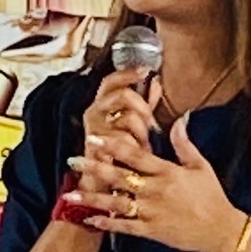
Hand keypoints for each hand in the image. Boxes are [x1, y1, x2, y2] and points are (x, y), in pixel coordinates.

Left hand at [66, 114, 243, 251]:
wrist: (221, 230)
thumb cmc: (212, 196)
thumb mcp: (200, 166)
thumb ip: (184, 143)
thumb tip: (179, 117)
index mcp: (167, 172)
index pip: (135, 154)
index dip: (113, 145)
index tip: (94, 138)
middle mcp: (156, 191)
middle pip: (119, 176)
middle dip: (95, 168)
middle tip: (73, 160)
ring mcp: (152, 212)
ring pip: (116, 203)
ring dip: (92, 198)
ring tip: (70, 193)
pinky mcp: (151, 231)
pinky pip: (124, 226)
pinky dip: (106, 223)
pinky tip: (90, 219)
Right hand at [76, 67, 160, 193]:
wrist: (104, 181)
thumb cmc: (121, 150)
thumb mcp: (134, 122)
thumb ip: (144, 102)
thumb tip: (156, 81)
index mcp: (101, 104)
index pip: (111, 81)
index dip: (127, 74)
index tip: (145, 70)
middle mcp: (94, 113)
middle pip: (123, 95)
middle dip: (142, 107)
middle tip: (149, 121)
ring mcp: (95, 130)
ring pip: (128, 118)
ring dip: (141, 132)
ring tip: (142, 143)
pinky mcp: (97, 147)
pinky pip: (125, 140)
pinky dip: (136, 146)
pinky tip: (137, 153)